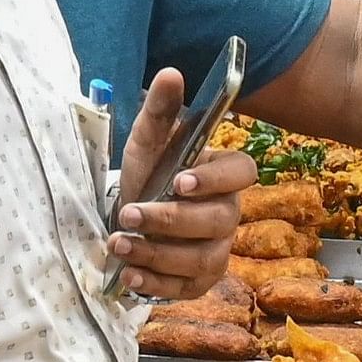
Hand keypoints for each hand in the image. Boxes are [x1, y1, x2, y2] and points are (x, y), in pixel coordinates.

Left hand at [110, 65, 255, 296]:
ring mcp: (217, 251)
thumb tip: (170, 73)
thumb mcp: (148, 142)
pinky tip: (129, 275)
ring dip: (156, 254)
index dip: (214, 180)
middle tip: (130, 214)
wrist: (130, 217)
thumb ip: (160, 110)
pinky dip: (155, 284)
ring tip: (119, 244)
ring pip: (200, 259)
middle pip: (216, 221)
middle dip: (171, 220)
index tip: (179, 181)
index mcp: (224, 175)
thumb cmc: (149, 174)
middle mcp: (228, 214)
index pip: (242, 173)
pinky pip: (186, 288)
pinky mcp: (200, 282)